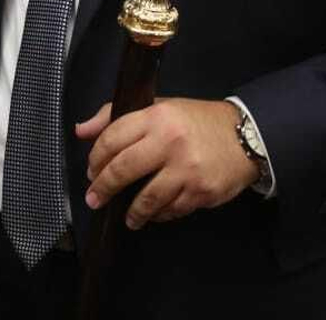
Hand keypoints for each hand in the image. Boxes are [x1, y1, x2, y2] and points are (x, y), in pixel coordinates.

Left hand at [77, 98, 259, 229]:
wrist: (245, 137)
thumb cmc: (197, 122)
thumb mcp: (160, 108)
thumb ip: (117, 117)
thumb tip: (81, 130)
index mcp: (158, 116)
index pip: (113, 137)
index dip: (96, 157)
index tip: (91, 171)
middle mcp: (171, 141)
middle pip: (123, 169)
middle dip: (103, 188)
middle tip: (95, 199)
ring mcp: (187, 169)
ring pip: (146, 199)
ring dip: (131, 212)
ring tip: (127, 217)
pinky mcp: (201, 191)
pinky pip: (170, 211)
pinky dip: (159, 215)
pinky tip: (155, 212)